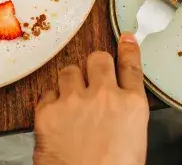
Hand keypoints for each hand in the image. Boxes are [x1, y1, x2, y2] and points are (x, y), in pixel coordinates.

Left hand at [33, 34, 147, 164]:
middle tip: (91, 79)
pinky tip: (56, 119)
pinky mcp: (48, 110)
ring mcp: (74, 100)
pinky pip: (48, 93)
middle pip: (98, 58)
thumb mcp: (133, 143)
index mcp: (132, 106)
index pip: (131, 66)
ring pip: (69, 70)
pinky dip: (51, 103)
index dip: (128, 48)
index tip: (126, 38)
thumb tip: (117, 105)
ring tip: (72, 104)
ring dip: (70, 83)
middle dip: (95, 66)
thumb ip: (126, 115)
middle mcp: (104, 95)